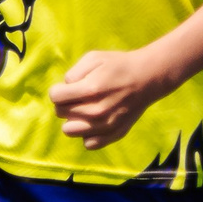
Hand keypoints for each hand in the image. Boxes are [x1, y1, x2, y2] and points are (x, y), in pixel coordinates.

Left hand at [49, 49, 169, 149]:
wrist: (147, 78)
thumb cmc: (118, 66)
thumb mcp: (93, 58)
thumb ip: (73, 73)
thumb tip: (65, 90)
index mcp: (90, 89)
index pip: (55, 97)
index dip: (59, 90)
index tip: (68, 88)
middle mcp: (96, 111)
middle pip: (60, 112)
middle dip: (66, 103)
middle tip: (80, 97)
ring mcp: (105, 126)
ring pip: (69, 130)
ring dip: (73, 120)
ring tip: (85, 110)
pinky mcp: (114, 134)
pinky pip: (88, 143)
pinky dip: (88, 134)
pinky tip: (94, 122)